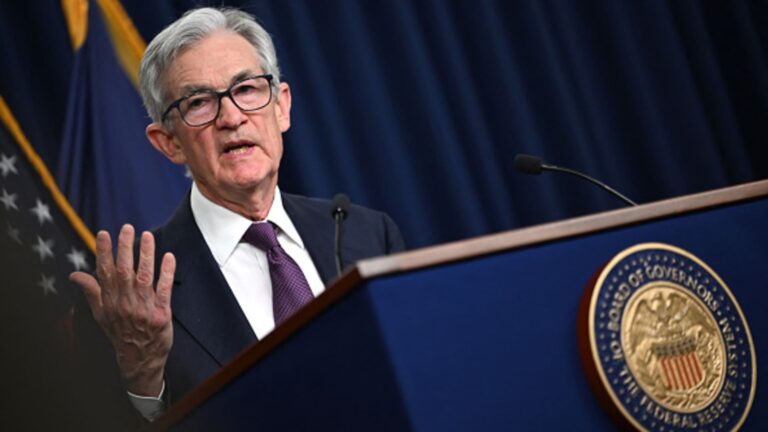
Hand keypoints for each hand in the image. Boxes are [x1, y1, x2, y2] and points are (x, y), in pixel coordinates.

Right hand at [70, 224, 175, 396]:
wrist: (139, 361)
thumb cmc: (121, 334)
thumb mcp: (101, 315)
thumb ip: (92, 292)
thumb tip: (74, 275)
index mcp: (110, 302)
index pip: (105, 272)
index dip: (104, 252)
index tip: (104, 233)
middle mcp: (125, 304)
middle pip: (124, 271)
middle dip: (125, 248)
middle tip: (127, 228)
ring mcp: (144, 309)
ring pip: (144, 277)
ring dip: (146, 255)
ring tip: (147, 236)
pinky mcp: (161, 314)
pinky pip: (164, 290)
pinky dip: (167, 273)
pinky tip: (169, 257)